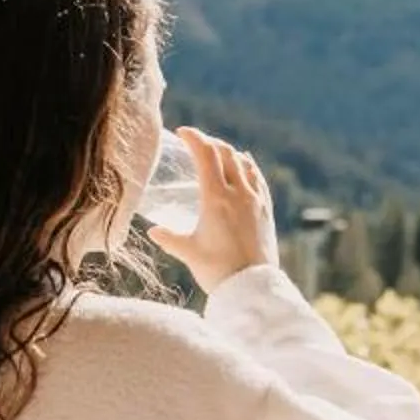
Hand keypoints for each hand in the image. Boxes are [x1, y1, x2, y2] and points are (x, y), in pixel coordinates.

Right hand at [146, 127, 279, 293]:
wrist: (252, 286)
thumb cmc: (217, 270)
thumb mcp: (188, 252)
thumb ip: (169, 238)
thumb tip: (153, 231)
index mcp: (216, 197)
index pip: (206, 155)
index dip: (194, 138)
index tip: (182, 132)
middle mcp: (239, 193)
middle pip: (225, 153)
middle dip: (210, 142)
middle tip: (196, 143)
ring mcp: (256, 200)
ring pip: (244, 163)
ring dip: (229, 152)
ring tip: (218, 152)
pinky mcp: (266, 210)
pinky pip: (258, 178)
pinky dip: (248, 166)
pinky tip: (245, 166)